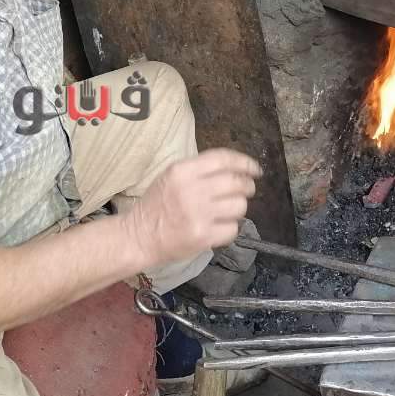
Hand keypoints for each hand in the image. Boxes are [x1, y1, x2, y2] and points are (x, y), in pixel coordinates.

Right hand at [127, 149, 261, 266]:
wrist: (139, 236)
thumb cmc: (156, 204)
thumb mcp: (171, 176)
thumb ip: (200, 170)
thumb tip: (235, 168)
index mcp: (182, 171)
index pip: (223, 159)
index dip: (244, 162)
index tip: (255, 169)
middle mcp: (192, 190)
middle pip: (236, 182)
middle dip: (247, 186)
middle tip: (246, 190)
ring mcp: (198, 214)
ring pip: (239, 206)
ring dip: (238, 208)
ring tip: (227, 211)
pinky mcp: (203, 236)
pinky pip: (233, 228)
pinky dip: (230, 228)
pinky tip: (219, 227)